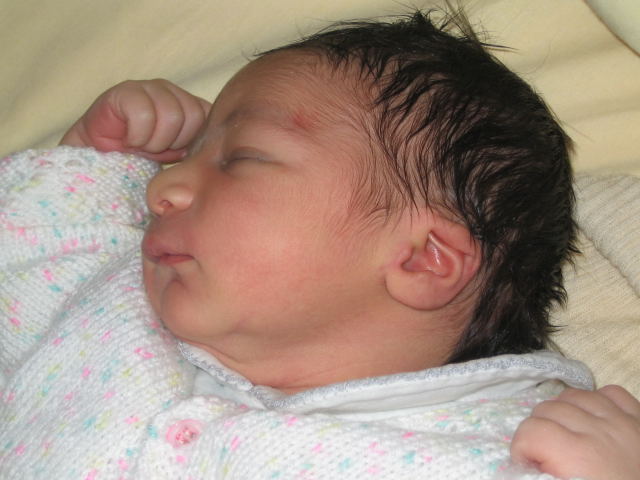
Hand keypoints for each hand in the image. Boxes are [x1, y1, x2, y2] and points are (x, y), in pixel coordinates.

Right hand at [60, 79, 210, 162]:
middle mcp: (172, 93)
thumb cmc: (143, 163)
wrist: (101, 166)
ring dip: (153, 141)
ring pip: (170, 114)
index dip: (192, 142)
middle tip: (153, 149)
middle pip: (192, 115)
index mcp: (190, 107)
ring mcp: (149, 88)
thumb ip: (200, 149)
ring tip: (140, 145)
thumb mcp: (179, 159)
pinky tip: (127, 139)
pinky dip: (136, 135)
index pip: (208, 117)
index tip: (175, 153)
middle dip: (173, 142)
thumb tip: (223, 154)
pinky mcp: (124, 91)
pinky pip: (143, 112)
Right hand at [511, 385, 639, 479]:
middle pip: (546, 409)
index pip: (529, 432)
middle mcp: (597, 430)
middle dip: (537, 430)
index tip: (528, 466)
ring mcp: (622, 421)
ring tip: (566, 435)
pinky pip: (609, 393)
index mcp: (578, 455)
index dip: (520, 449)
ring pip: (573, 396)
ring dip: (562, 413)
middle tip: (544, 454)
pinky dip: (595, 402)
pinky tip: (594, 420)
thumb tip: (524, 471)